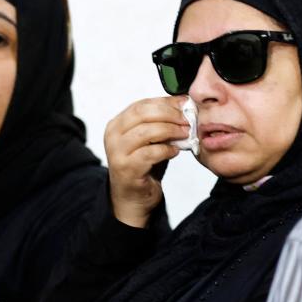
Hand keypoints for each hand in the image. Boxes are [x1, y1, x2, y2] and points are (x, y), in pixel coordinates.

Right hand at [104, 97, 189, 227]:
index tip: (185, 105)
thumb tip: (183, 105)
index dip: (166, 103)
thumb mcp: (152, 140)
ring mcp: (117, 152)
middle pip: (143, 113)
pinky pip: (150, 153)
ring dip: (170, 131)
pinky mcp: (127, 168)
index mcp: (117, 124)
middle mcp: (113, 136)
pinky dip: (166, 150)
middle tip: (187, 120)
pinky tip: (175, 152)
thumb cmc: (143, 166)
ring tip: (185, 134)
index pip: (142, 105)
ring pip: (146, 132)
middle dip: (169, 114)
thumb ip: (162, 123)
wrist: (132, 198)